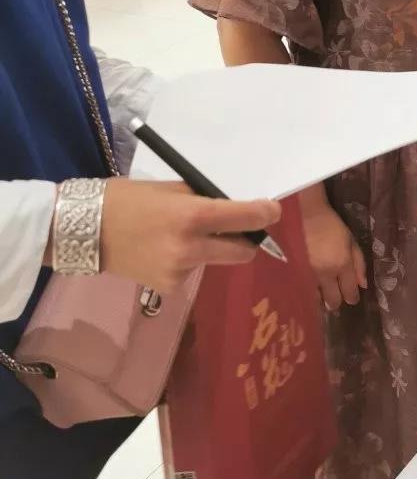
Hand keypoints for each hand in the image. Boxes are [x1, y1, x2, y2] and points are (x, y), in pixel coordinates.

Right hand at [100, 180, 279, 292]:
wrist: (83, 231)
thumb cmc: (126, 199)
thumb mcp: (169, 190)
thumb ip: (203, 198)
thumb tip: (234, 204)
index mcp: (193, 216)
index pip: (246, 218)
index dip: (265, 214)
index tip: (272, 211)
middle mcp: (191, 248)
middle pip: (243, 252)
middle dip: (246, 239)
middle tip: (237, 227)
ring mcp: (180, 271)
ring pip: (216, 260)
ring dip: (212, 248)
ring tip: (182, 235)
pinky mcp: (169, 288)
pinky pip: (193, 271)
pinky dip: (189, 261)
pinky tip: (164, 251)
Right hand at [300, 194, 366, 311]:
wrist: (304, 214)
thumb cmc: (330, 224)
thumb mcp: (351, 240)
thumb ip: (359, 263)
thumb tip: (363, 285)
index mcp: (342, 265)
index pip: (350, 292)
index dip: (352, 298)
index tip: (351, 297)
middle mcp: (325, 274)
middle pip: (333, 301)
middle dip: (336, 301)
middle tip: (335, 296)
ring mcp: (307, 275)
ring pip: (316, 299)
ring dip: (320, 298)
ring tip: (320, 293)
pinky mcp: (292, 273)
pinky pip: (302, 291)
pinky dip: (307, 292)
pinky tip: (307, 289)